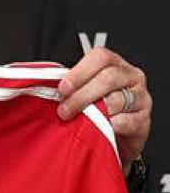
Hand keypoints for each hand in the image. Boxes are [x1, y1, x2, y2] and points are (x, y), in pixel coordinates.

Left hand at [57, 47, 150, 175]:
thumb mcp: (85, 90)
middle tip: (64, 109)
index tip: (62, 89)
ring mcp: (141, 97)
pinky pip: (126, 121)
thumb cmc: (97, 107)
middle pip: (108, 78)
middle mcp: (131, 76)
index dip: (79, 72)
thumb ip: (73, 84)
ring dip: (92, 112)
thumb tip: (47, 85)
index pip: (100, 57)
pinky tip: (100, 128)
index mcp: (115, 63)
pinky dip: (109, 125)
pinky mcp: (145, 120)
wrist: (116, 135)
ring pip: (116, 100)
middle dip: (81, 95)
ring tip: (78, 119)